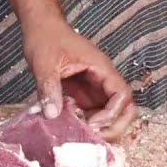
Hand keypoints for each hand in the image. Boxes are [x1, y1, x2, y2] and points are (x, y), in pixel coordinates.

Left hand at [23, 18, 136, 140]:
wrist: (41, 28)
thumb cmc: (46, 38)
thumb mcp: (45, 63)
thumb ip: (50, 88)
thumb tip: (52, 114)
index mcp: (101, 68)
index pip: (122, 94)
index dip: (112, 113)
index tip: (92, 123)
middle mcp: (103, 80)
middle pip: (125, 108)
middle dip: (115, 126)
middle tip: (95, 138)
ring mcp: (95, 88)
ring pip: (111, 114)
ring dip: (103, 128)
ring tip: (84, 138)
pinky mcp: (84, 94)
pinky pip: (94, 113)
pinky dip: (89, 125)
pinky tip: (74, 131)